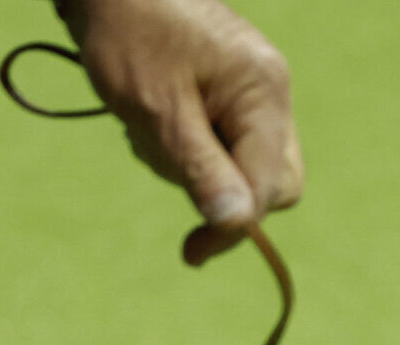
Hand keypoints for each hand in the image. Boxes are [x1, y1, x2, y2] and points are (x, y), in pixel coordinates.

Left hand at [58, 0, 302, 264]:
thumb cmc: (128, 35)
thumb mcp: (158, 111)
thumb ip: (202, 170)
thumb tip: (237, 225)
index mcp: (263, 94)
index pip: (269, 188)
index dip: (233, 228)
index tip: (191, 253)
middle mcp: (270, 92)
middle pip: (272, 181)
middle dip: (220, 192)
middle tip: (164, 164)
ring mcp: (252, 90)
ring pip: (243, 165)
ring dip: (194, 166)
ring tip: (146, 123)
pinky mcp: (229, 89)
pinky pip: (223, 141)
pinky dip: (188, 145)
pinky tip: (152, 115)